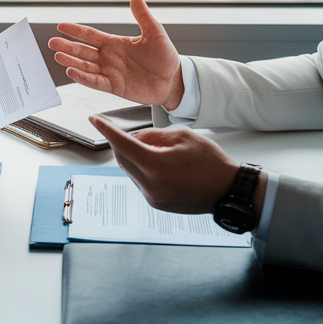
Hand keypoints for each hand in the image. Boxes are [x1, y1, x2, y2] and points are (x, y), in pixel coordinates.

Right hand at [48, 0, 184, 108]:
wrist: (174, 80)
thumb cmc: (165, 57)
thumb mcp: (155, 32)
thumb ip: (142, 16)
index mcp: (115, 43)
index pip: (91, 35)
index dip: (76, 31)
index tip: (61, 25)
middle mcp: (109, 58)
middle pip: (83, 51)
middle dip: (67, 47)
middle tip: (51, 42)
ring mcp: (110, 72)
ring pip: (86, 66)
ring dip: (71, 61)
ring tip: (57, 57)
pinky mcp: (114, 87)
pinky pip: (95, 82)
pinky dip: (83, 78)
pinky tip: (72, 72)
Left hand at [90, 116, 266, 216]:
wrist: (227, 190)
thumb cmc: (210, 161)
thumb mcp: (182, 136)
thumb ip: (153, 135)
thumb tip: (135, 138)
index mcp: (156, 166)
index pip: (122, 144)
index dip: (106, 129)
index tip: (94, 119)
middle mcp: (150, 185)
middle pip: (121, 159)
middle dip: (121, 143)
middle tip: (134, 133)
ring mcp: (152, 197)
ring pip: (130, 171)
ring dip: (133, 157)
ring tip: (157, 150)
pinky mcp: (156, 204)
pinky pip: (140, 182)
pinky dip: (142, 169)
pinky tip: (160, 163)